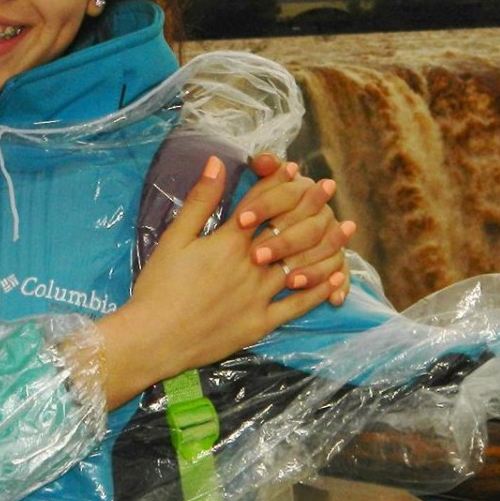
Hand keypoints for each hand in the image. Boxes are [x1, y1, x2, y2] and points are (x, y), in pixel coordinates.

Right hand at [93, 157, 343, 407]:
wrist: (154, 338)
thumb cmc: (158, 287)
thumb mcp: (174, 239)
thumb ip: (200, 201)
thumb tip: (216, 162)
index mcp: (228, 242)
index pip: (261, 204)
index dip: (278, 183)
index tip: (296, 168)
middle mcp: (251, 265)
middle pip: (287, 230)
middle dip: (309, 205)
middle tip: (329, 188)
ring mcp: (259, 296)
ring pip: (301, 264)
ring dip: (324, 244)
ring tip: (344, 227)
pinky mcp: (261, 323)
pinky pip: (297, 305)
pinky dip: (319, 290)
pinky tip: (334, 277)